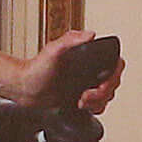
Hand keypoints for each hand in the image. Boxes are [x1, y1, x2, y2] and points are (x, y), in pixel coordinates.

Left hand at [0, 27, 120, 110]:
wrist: (26, 89)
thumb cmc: (36, 69)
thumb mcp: (53, 51)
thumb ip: (71, 39)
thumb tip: (90, 34)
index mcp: (87, 55)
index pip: (115, 64)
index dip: (112, 77)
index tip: (100, 84)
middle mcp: (90, 68)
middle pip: (113, 82)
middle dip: (102, 93)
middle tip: (85, 96)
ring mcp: (87, 82)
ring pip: (108, 95)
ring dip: (97, 102)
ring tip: (81, 101)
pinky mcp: (83, 96)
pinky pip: (99, 104)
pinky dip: (93, 107)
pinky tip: (81, 105)